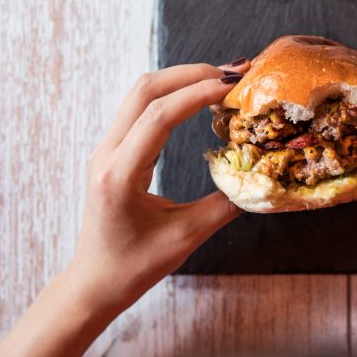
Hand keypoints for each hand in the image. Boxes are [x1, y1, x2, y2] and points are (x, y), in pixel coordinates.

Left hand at [70, 60, 249, 310]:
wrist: (96, 282)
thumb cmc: (135, 266)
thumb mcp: (186, 238)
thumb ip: (224, 205)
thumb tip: (260, 179)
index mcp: (120, 174)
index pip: (159, 116)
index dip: (198, 94)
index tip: (233, 87)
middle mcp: (107, 154)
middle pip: (146, 90)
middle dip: (191, 74)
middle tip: (233, 74)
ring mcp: (106, 150)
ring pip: (141, 94)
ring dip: (181, 80)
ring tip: (221, 81)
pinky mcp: (112, 152)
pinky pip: (140, 109)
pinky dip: (172, 96)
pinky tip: (199, 100)